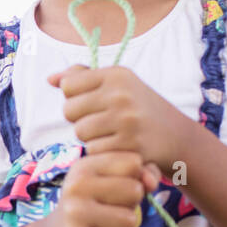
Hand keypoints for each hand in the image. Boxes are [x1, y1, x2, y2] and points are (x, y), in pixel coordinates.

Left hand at [48, 64, 188, 173]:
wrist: (176, 136)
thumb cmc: (138, 107)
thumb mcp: (117, 85)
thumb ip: (82, 78)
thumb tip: (50, 79)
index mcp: (117, 75)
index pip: (68, 85)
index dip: (74, 97)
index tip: (91, 102)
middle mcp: (122, 94)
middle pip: (69, 110)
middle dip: (80, 119)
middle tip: (100, 121)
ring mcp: (127, 120)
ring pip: (80, 132)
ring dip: (90, 137)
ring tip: (111, 133)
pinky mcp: (130, 145)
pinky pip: (94, 150)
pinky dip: (102, 151)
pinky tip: (118, 146)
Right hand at [51, 150, 154, 226]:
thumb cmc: (92, 204)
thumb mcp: (110, 181)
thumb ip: (140, 173)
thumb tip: (152, 183)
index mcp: (84, 165)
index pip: (133, 163)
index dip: (134, 178)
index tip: (116, 187)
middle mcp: (76, 185)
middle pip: (135, 191)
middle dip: (130, 204)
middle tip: (110, 209)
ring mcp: (74, 213)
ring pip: (129, 220)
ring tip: (104, 225)